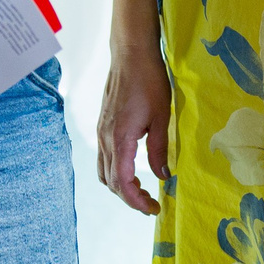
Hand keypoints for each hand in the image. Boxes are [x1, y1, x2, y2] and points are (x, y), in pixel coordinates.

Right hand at [96, 45, 171, 215]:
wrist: (131, 54)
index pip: (122, 183)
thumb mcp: (162, 117)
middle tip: (151, 204)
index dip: (137, 201)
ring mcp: (101, 132)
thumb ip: (159, 149)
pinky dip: (115, 172)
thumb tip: (163, 176)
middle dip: (130, 198)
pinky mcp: (103, 126)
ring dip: (121, 187)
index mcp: (120, 139)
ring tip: (143, 191)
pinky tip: (132, 169)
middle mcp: (105, 139)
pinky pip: (104, 158)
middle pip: (110, 182)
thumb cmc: (149, 81)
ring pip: (104, 171)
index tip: (154, 208)